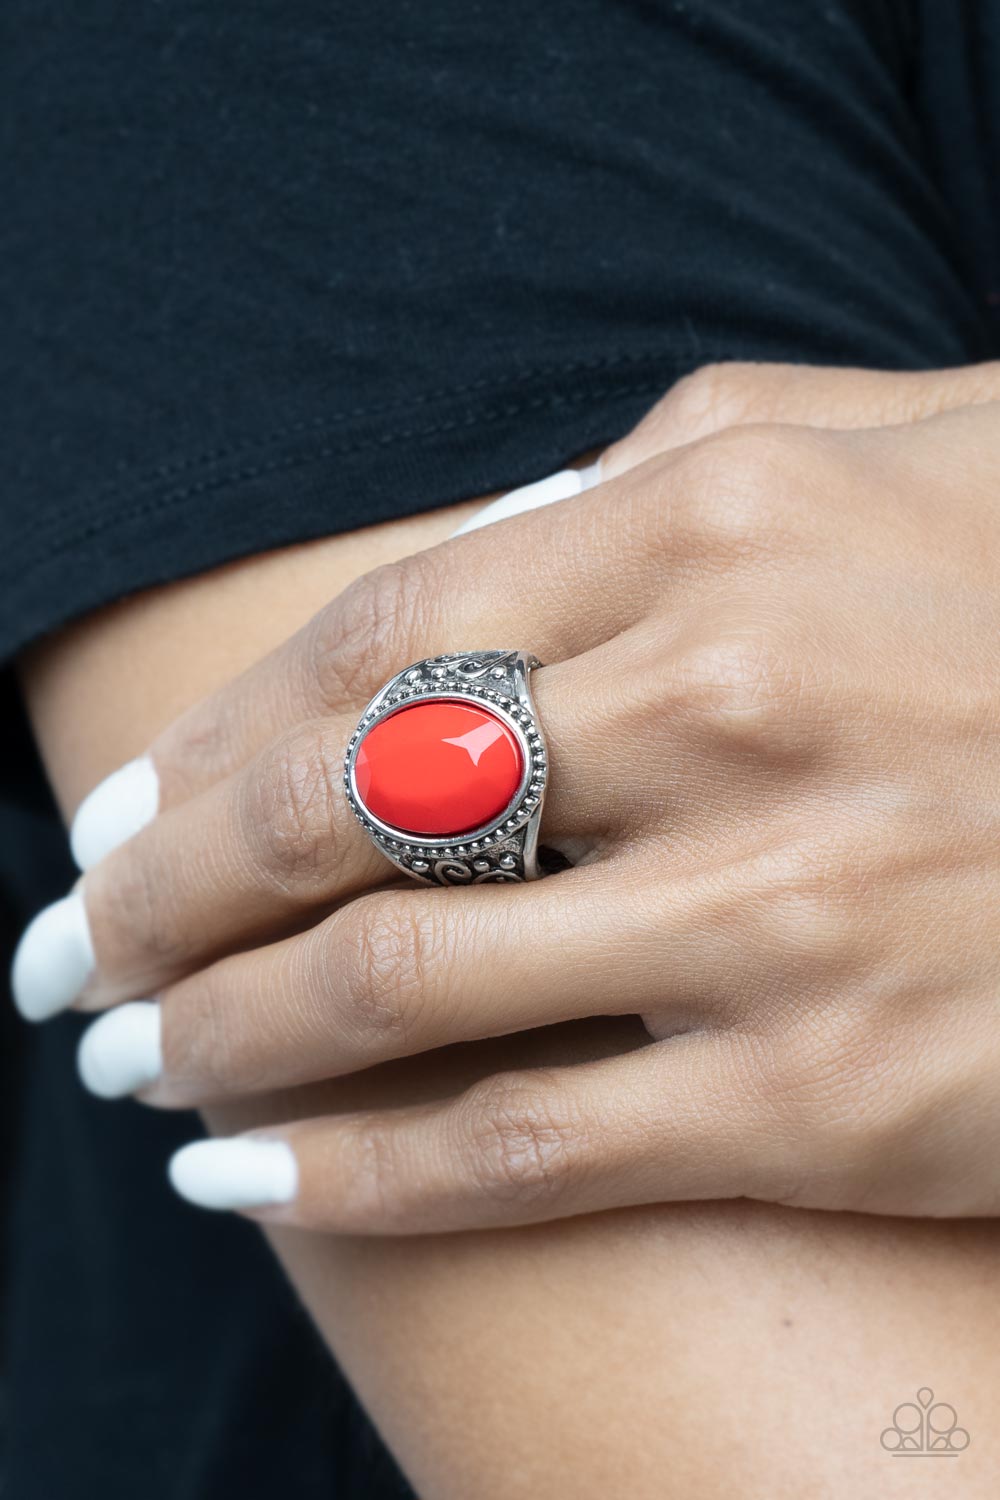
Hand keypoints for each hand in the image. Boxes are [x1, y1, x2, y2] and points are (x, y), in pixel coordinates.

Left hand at [13, 361, 999, 1232]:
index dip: (216, 737)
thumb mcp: (868, 450)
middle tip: (72, 950)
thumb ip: (650, 476)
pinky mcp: (826, 1093)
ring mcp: (773, 911)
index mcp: (712, 525)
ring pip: (390, 990)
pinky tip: (240, 1171)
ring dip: (216, 1031)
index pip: (373, 639)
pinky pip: (517, 1149)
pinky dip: (346, 1173)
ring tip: (129, 1054)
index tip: (133, 807)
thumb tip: (474, 538)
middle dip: (164, 891)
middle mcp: (721, 705)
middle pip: (337, 810)